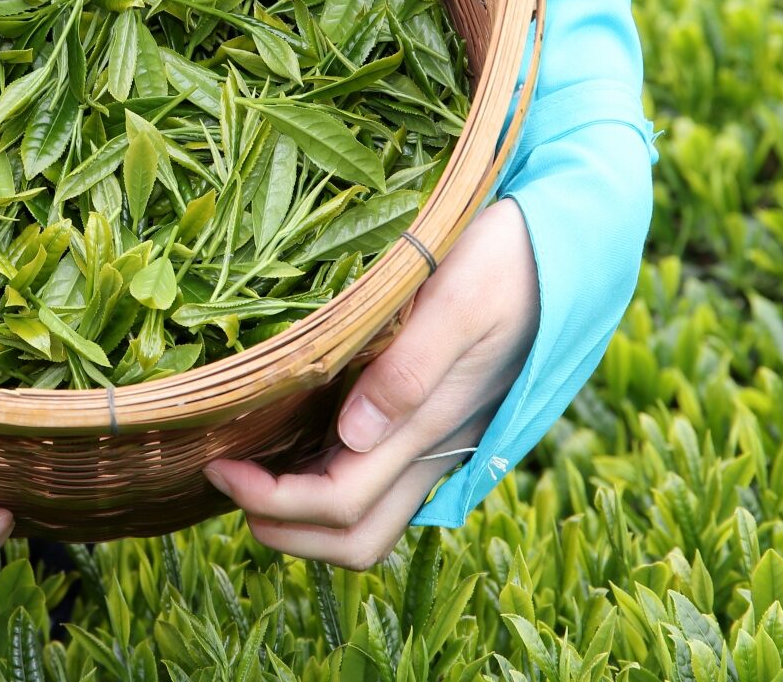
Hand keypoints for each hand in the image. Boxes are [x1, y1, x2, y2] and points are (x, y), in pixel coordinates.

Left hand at [204, 199, 538, 567]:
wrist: (563, 245)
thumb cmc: (506, 262)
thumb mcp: (457, 299)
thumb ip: (408, 369)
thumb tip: (353, 435)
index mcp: (430, 428)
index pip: (342, 506)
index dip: (272, 503)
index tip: (219, 464)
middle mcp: (431, 450)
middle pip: (352, 536)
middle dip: (280, 529)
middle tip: (222, 476)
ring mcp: (433, 441)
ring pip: (364, 518)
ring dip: (299, 513)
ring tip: (243, 464)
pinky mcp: (430, 420)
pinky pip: (373, 480)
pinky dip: (320, 481)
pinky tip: (285, 438)